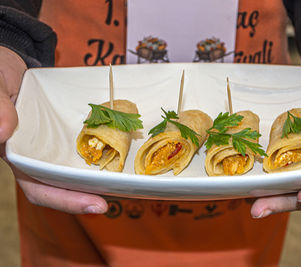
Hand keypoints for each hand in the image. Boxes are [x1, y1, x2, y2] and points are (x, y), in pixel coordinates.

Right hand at [0, 46, 107, 213]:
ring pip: (79, 170)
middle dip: (91, 195)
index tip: (95, 204)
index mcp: (18, 155)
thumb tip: (2, 133)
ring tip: (126, 183)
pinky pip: (87, 146)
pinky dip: (103, 152)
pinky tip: (121, 151)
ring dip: (100, 178)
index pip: (39, 188)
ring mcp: (57, 146)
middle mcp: (39, 157)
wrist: (9, 67)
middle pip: (66, 186)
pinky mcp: (69, 134)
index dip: (66, 200)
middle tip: (118, 199)